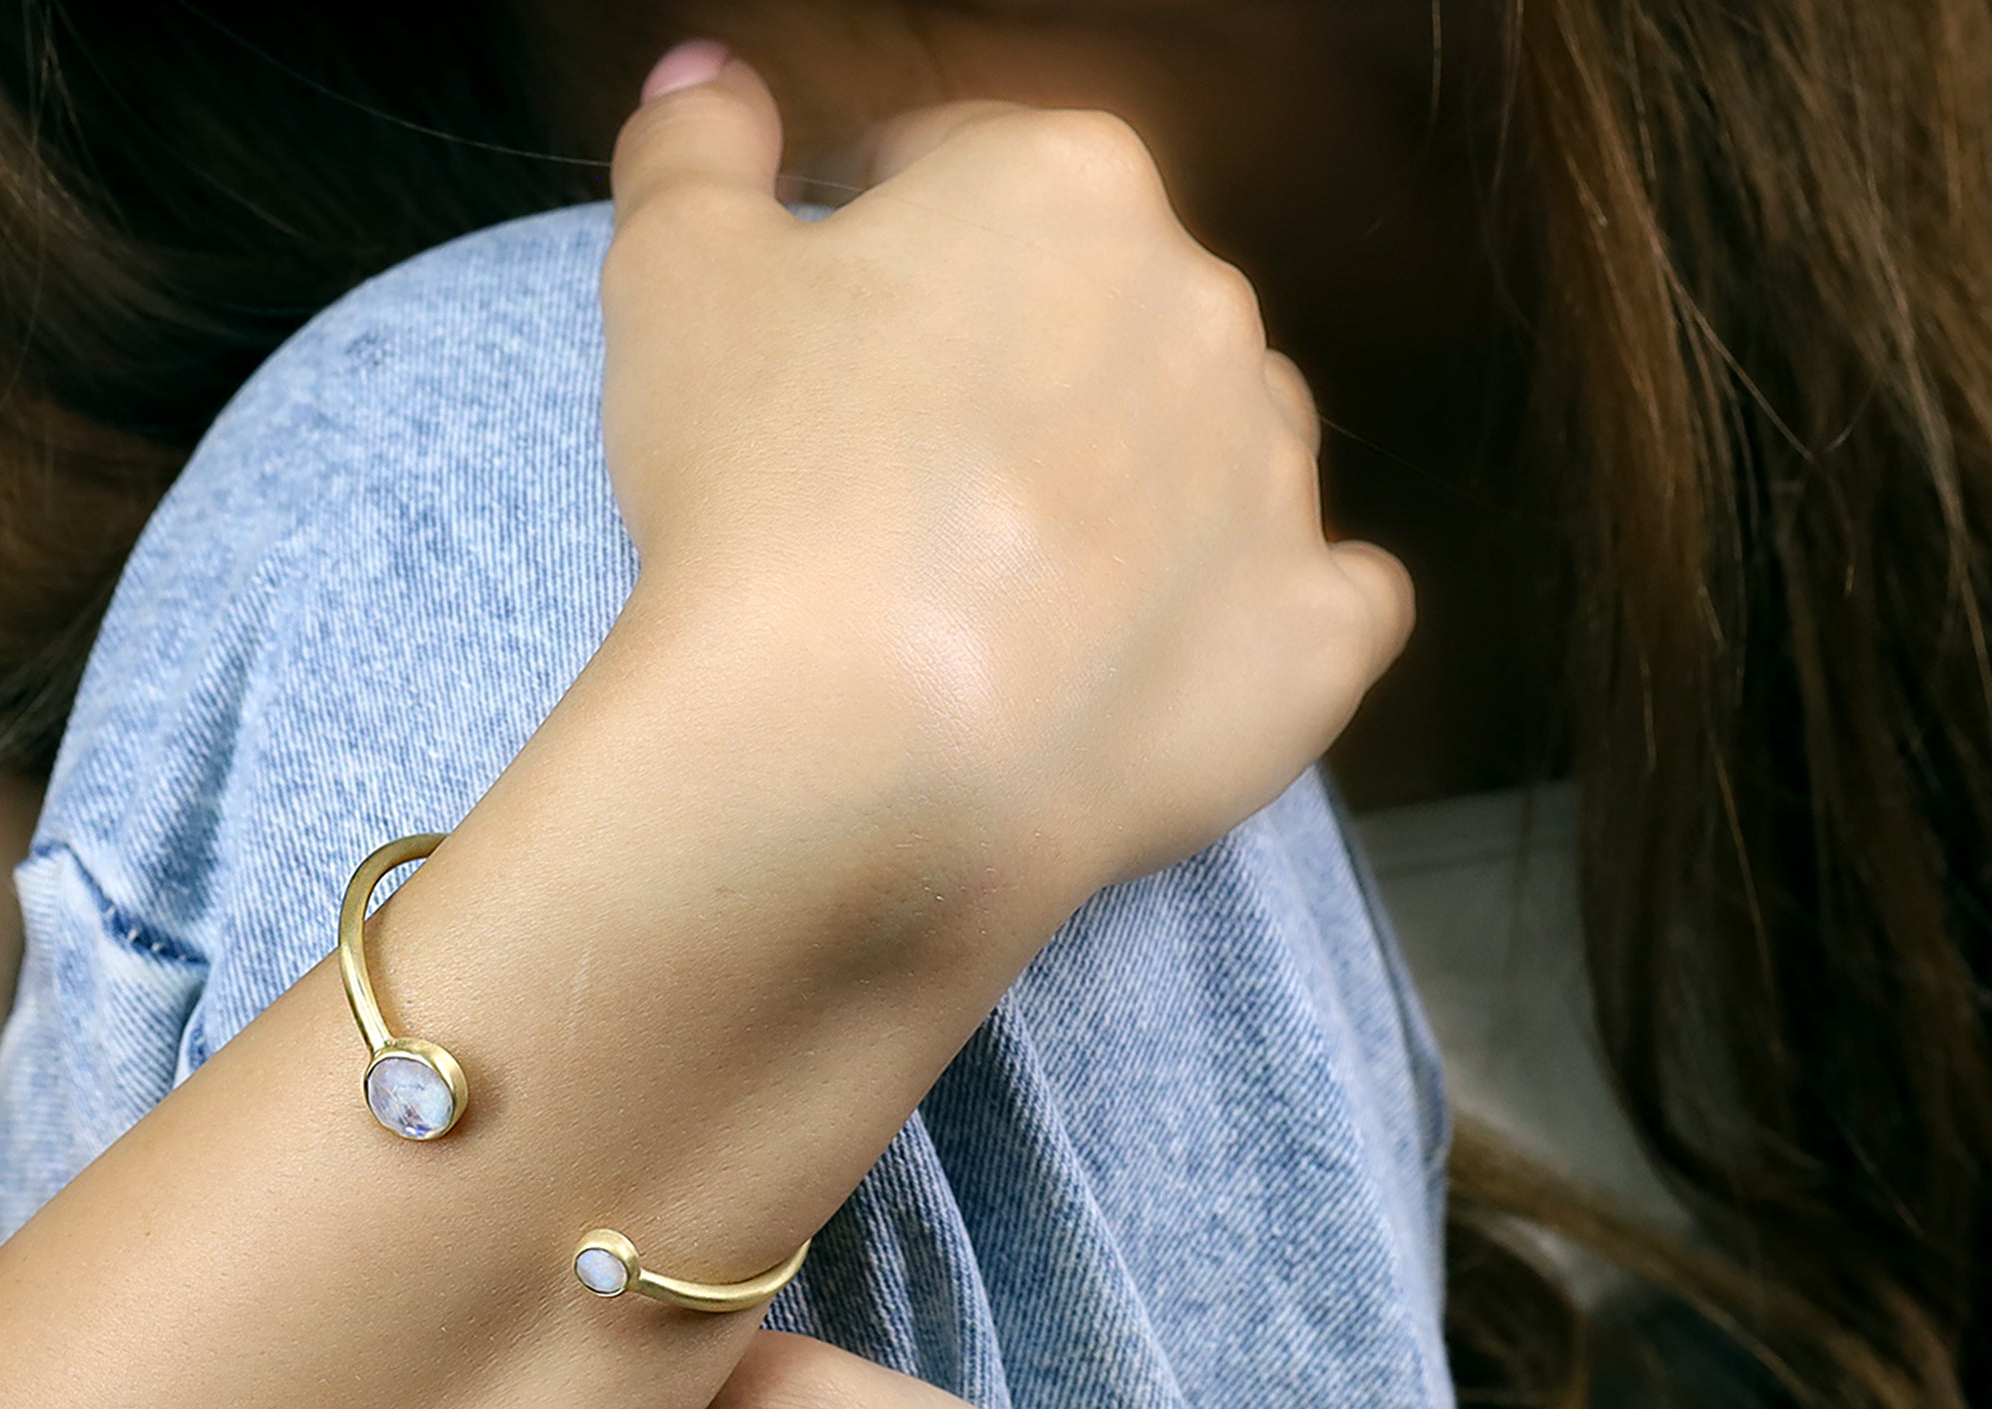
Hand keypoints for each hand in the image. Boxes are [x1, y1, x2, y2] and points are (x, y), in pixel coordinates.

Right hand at [580, 48, 1413, 972]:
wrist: (850, 745)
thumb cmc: (760, 487)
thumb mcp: (672, 280)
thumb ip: (694, 152)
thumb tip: (709, 80)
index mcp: (1071, 184)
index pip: (972, 169)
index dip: (884, 245)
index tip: (828, 340)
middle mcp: (1207, 302)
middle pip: (1108, 309)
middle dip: (1023, 370)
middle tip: (905, 482)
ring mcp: (1277, 474)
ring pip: (1222, 445)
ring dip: (1145, 489)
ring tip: (1021, 589)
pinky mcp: (1314, 636)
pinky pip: (1320, 605)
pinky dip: (1254, 619)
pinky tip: (1162, 656)